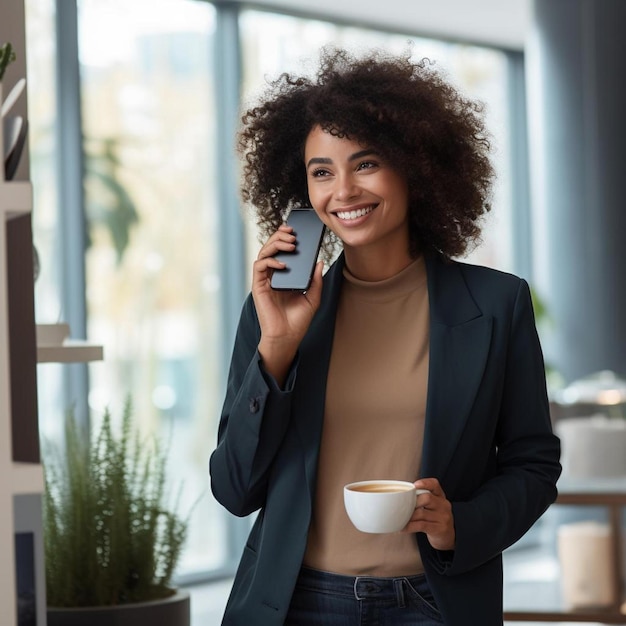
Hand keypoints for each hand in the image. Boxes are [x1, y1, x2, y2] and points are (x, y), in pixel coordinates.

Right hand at [252, 225, 322, 384]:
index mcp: (284, 276)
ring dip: (276, 244)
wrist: (288, 337)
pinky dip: (270, 261)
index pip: (282, 251)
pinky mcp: (259, 286)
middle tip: (293, 234)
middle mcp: (273, 275)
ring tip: (291, 243)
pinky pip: (260, 266)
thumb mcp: (313, 297)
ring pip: (264, 252)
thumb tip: (319, 261)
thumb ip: (315, 279)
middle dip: (281, 236)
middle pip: (271, 248)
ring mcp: (265, 280)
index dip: (285, 238)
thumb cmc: (298, 320)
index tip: (296, 230)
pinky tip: (284, 264)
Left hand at [402, 477, 454, 550]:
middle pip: (427, 498)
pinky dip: (409, 526)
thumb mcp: (433, 506)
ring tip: (400, 518)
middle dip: (412, 502)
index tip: (414, 485)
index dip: (424, 483)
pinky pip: (421, 525)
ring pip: (421, 513)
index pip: (434, 484)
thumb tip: (401, 497)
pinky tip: (402, 528)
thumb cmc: (435, 518)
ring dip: (408, 516)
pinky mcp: (439, 529)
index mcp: (440, 496)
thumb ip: (421, 498)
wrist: (448, 536)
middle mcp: (443, 505)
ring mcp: (443, 517)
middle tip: (402, 507)